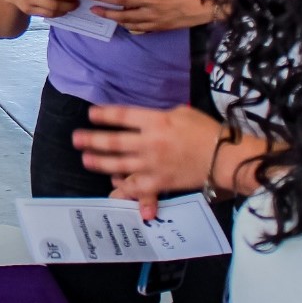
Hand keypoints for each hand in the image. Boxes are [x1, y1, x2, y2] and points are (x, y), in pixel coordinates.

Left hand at [74, 104, 219, 218]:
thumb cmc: (207, 131)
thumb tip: (145, 120)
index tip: (91, 114)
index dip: (104, 115)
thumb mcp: (182, 113)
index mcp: (156, 121)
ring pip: (119, 164)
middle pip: (114, 142)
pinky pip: (136, 188)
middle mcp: (149, 143)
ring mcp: (152, 165)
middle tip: (77, 139)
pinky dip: (124, 190)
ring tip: (86, 159)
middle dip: (92, 140)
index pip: (122, 116)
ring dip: (99, 163)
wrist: (224, 157)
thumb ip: (159, 116)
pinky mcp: (159, 182)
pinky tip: (113, 189)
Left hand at [86, 0, 213, 32]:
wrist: (208, 6)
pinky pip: (137, 27)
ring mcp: (153, 16)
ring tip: (96, 11)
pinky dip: (126, 25)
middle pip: (121, 0)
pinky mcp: (158, 26)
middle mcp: (151, 1)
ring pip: (126, 17)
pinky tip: (118, 22)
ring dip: (109, 15)